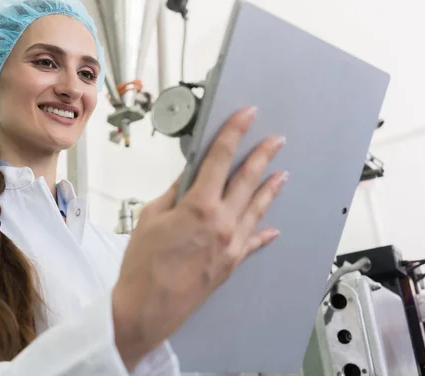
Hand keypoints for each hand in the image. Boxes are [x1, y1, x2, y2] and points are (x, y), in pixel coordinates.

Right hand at [112, 105, 287, 369]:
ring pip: (256, 210)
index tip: (247, 115)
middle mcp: (222, 223)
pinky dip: (264, 234)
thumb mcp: (151, 217)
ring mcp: (231, 246)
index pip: (220, 159)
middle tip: (275, 140)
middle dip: (261, 156)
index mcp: (199, 206)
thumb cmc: (142, 264)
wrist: (147, 309)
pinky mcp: (231, 265)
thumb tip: (188, 177)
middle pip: (246, 181)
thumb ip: (174, 194)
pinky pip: (253, 244)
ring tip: (282, 174)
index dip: (234, 133)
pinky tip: (274, 229)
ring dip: (269, 189)